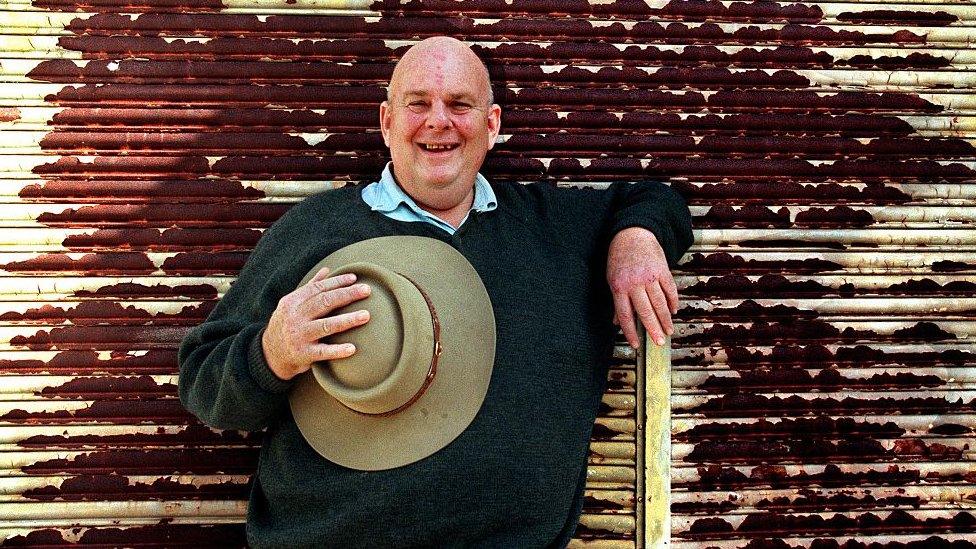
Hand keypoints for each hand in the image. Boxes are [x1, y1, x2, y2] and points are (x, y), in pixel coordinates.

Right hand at [261, 267, 370, 380]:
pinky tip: (352, 349)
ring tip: (366, 315)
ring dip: (347, 320)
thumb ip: (310, 287)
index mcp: (293, 302)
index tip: (355, 279)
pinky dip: (337, 350)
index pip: (318, 288)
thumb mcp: (292, 304)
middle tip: (367, 290)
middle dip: (347, 295)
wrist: (270, 354)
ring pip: (326, 325)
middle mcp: (295, 317)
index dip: (337, 282)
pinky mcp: (303, 354)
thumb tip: (326, 270)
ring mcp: (299, 336)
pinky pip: (323, 352)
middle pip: (324, 302)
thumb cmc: (287, 324)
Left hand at [607, 227, 677, 347]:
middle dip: (653, 329)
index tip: (636, 345)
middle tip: (659, 342)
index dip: (630, 332)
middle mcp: (634, 283)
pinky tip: (674, 311)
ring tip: (669, 330)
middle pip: (645, 312)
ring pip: (659, 303)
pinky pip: (669, 289)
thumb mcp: (612, 279)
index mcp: (619, 287)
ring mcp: (649, 276)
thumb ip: (616, 301)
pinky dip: (672, 301)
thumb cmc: (619, 258)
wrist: (633, 234)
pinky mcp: (662, 270)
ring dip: (665, 319)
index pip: (625, 315)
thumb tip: (617, 322)